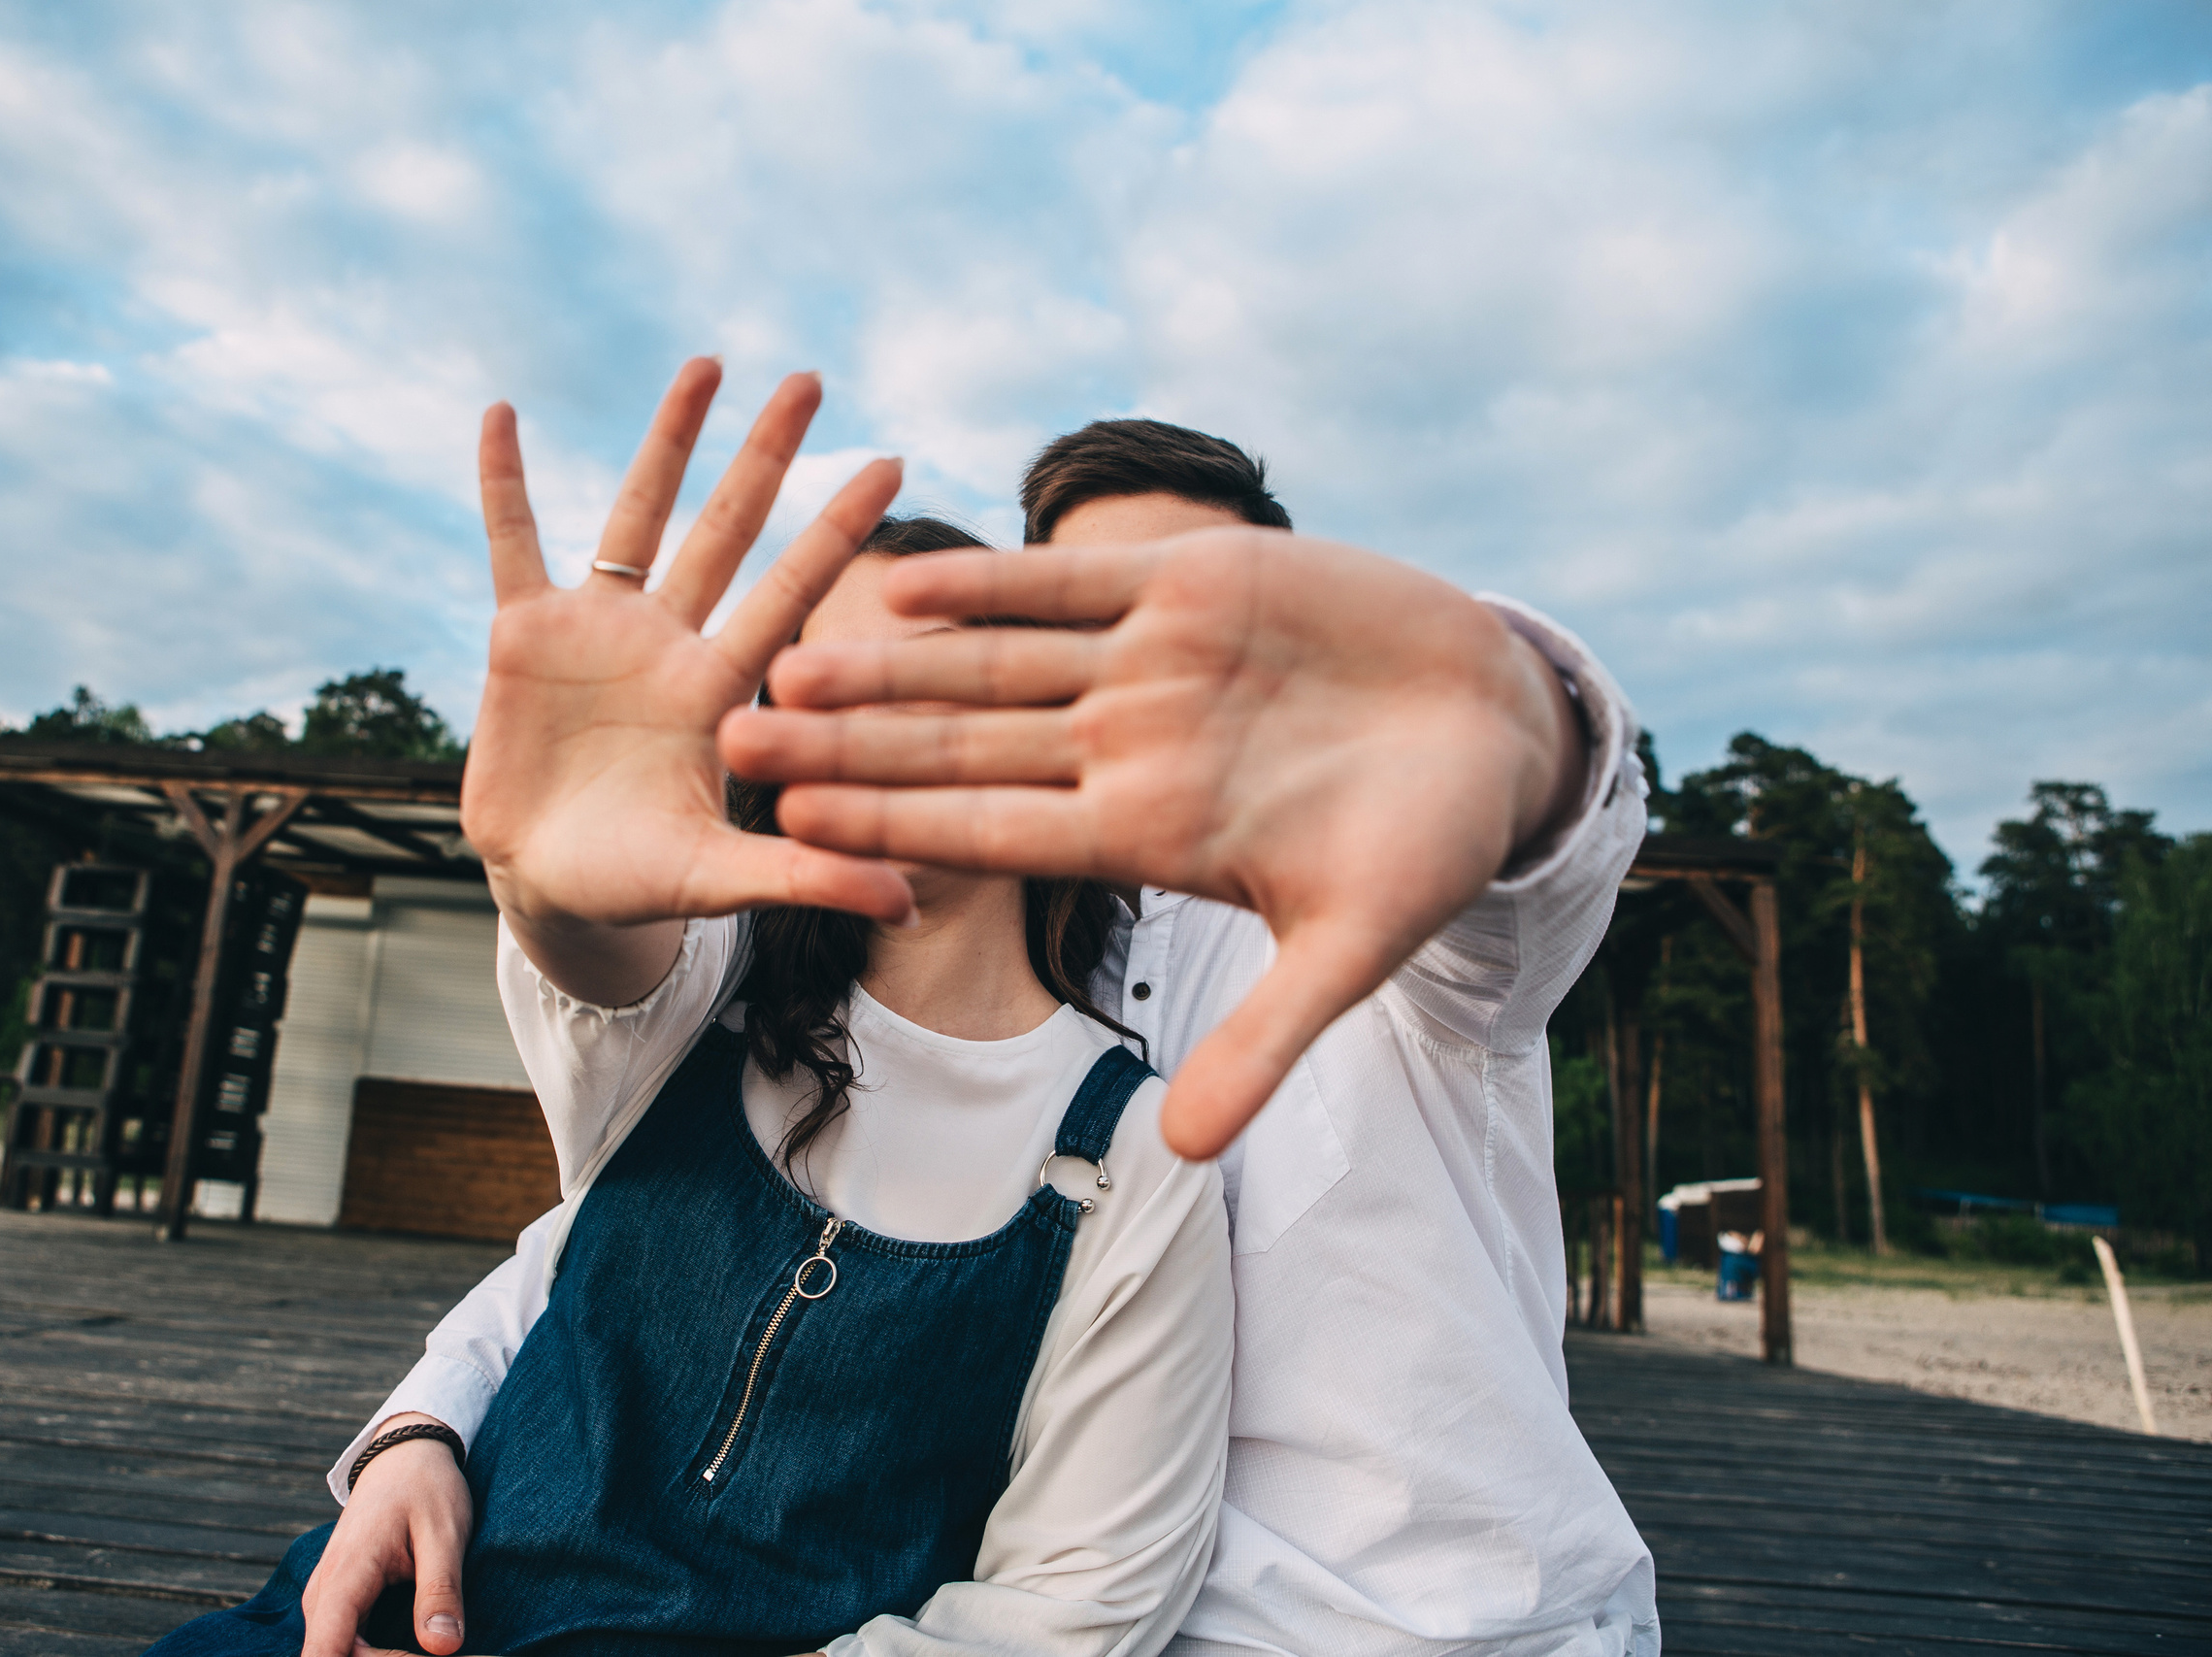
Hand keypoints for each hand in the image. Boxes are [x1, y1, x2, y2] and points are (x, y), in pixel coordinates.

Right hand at [302, 1416, 472, 1656]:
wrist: (405, 1456)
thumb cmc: (426, 1488)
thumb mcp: (445, 1534)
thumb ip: (440, 1591)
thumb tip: (444, 1648)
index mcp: (344, 1577)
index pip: (325, 1653)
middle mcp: (322, 1595)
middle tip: (441, 1647)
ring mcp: (326, 1600)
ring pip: (338, 1654)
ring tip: (433, 1648)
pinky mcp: (338, 1603)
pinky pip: (345, 1644)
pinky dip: (378, 1654)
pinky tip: (418, 1645)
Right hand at [463, 360, 913, 1001]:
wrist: (548, 884)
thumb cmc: (639, 882)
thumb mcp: (718, 881)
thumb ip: (805, 877)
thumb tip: (910, 904)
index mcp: (720, 690)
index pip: (790, 593)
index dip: (835, 530)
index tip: (892, 462)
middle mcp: (670, 642)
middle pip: (728, 531)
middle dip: (767, 456)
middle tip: (813, 379)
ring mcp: (599, 629)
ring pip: (638, 514)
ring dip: (669, 440)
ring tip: (708, 363)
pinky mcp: (523, 633)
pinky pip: (513, 542)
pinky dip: (505, 483)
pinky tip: (501, 413)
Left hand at [717, 528, 1587, 1158]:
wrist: (1498, 722)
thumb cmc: (1433, 843)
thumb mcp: (1356, 945)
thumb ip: (1265, 1039)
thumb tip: (1187, 1156)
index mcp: (1145, 832)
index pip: (990, 834)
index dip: (892, 829)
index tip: (793, 833)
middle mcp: (1123, 746)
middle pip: (957, 749)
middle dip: (848, 745)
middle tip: (728, 739)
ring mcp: (1146, 665)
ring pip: (989, 664)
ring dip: (889, 662)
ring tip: (784, 654)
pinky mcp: (1187, 584)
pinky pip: (1067, 587)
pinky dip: (990, 582)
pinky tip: (899, 581)